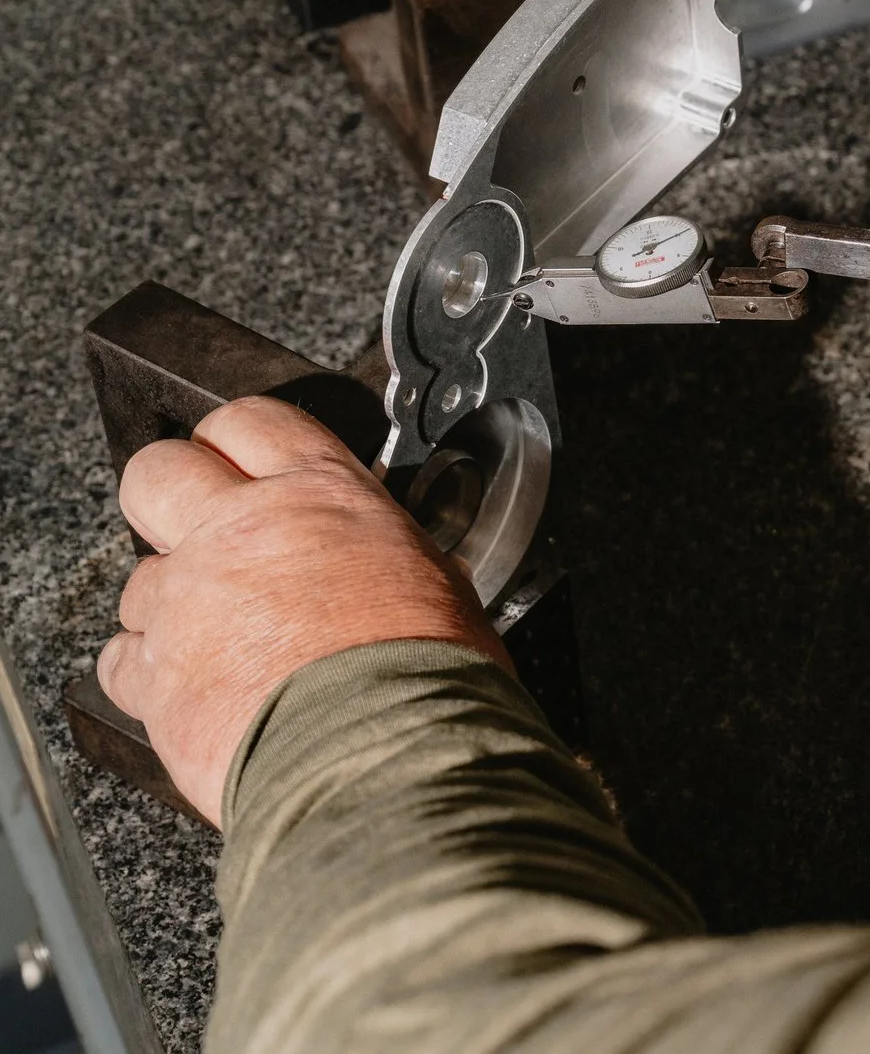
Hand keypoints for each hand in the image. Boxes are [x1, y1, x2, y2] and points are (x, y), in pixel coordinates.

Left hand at [98, 397, 503, 827]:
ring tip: (221, 641)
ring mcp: (187, 603)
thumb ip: (380, 549)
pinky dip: (148, 672)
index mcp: (322, 497)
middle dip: (170, 495)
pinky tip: (196, 690)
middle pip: (156, 471)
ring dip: (169, 602)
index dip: (237, 440)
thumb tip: (380, 554)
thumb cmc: (429, 677)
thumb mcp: (437, 580)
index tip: (239, 460)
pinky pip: (122, 659)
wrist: (385, 760)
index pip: (252, 420)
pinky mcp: (154, 677)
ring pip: (135, 577)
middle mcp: (241, 534)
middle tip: (201, 528)